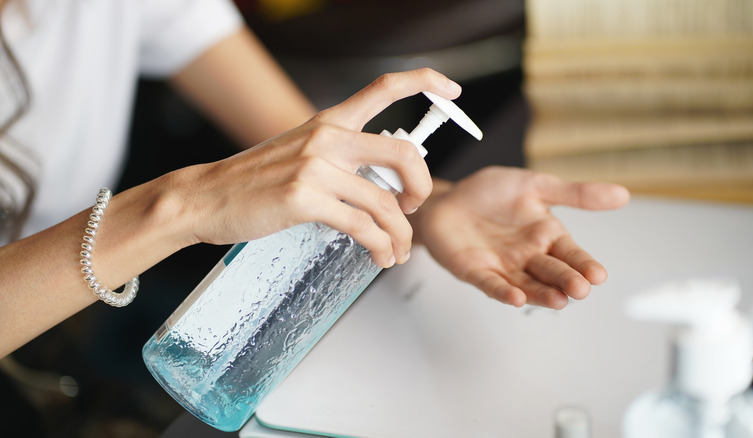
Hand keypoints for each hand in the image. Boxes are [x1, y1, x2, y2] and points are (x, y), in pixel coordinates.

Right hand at [172, 69, 461, 267]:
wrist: (205, 197)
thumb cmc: (252, 180)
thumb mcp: (299, 152)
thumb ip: (339, 158)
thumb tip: (380, 183)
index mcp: (329, 122)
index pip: (384, 87)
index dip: (425, 81)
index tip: (452, 90)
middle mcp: (327, 137)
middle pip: (404, 153)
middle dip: (423, 186)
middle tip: (416, 207)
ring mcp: (315, 166)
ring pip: (386, 203)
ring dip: (401, 234)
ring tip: (398, 251)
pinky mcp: (304, 198)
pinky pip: (362, 226)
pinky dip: (380, 246)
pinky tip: (379, 256)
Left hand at [412, 167, 629, 308]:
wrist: (448, 198)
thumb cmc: (489, 193)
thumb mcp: (535, 186)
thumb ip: (575, 194)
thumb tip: (622, 194)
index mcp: (546, 236)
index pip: (571, 254)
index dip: (584, 264)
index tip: (598, 275)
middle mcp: (528, 256)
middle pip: (552, 272)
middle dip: (566, 281)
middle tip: (581, 289)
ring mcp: (503, 267)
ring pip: (527, 285)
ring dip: (542, 294)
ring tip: (558, 301)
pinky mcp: (476, 272)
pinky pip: (491, 285)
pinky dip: (503, 292)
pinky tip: (516, 298)